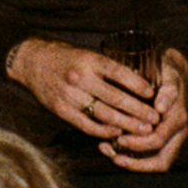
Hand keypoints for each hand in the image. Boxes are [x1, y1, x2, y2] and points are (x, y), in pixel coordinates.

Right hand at [6, 38, 187, 171]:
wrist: (32, 62)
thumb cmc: (66, 58)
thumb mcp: (86, 55)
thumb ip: (106, 69)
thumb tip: (138, 84)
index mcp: (89, 60)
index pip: (118, 72)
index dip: (137, 85)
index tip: (153, 94)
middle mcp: (80, 77)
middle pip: (115, 98)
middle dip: (138, 110)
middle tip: (155, 119)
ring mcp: (69, 95)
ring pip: (103, 114)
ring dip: (126, 124)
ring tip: (143, 130)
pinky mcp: (61, 109)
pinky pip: (86, 124)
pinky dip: (103, 130)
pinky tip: (117, 133)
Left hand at [99, 48, 187, 171]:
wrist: (172, 72)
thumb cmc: (166, 74)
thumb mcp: (168, 76)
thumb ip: (167, 91)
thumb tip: (160, 108)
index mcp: (178, 119)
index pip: (158, 140)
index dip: (138, 143)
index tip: (118, 138)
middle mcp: (177, 133)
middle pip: (160, 161)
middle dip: (134, 161)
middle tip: (111, 151)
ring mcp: (171, 140)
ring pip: (154, 163)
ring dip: (130, 163)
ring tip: (107, 152)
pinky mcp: (162, 141)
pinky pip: (149, 158)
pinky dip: (130, 157)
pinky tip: (109, 147)